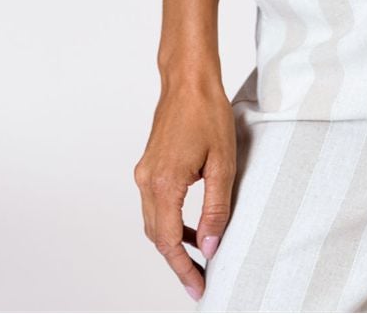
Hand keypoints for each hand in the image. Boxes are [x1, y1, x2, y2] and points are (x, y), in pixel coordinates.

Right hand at [133, 75, 238, 302]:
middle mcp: (147, 181)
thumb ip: (216, 207)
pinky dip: (171, 221)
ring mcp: (144, 173)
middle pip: (157, 237)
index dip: (184, 269)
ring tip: (202, 256)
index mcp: (164, 184)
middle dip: (178, 262)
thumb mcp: (222, 163)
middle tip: (201, 280)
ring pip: (155, 223)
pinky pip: (156, 205)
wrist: (188, 79)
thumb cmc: (208, 113)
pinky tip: (194, 226)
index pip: (170, 242)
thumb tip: (212, 246)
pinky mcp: (148, 166)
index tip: (199, 287)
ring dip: (175, 242)